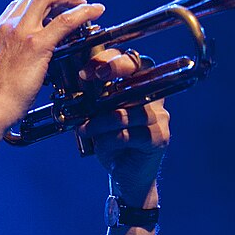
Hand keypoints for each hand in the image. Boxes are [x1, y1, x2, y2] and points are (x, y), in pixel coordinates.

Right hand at [0, 0, 104, 131]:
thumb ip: (8, 57)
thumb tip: (25, 62)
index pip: (18, 6)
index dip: (40, 6)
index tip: (53, 12)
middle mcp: (6, 26)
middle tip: (74, 4)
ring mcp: (21, 33)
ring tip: (86, 6)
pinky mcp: (36, 45)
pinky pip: (65, 21)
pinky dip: (83, 12)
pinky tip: (95, 12)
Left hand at [76, 50, 169, 206]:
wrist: (126, 175)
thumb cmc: (111, 141)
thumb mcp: (99, 115)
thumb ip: (94, 97)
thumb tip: (74, 81)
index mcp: (141, 87)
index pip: (134, 60)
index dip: (112, 58)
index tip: (87, 69)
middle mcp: (155, 98)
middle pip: (138, 75)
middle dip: (113, 70)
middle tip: (89, 77)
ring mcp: (160, 118)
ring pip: (125, 111)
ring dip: (99, 121)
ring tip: (84, 128)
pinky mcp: (158, 138)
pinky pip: (128, 134)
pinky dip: (107, 139)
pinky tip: (98, 143)